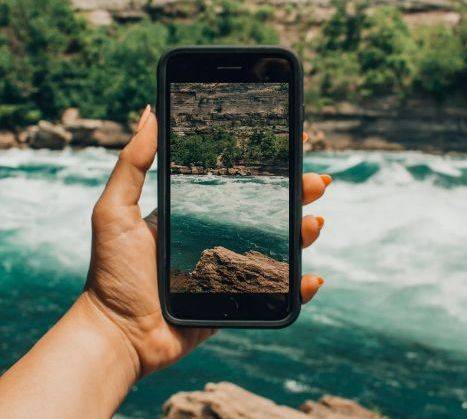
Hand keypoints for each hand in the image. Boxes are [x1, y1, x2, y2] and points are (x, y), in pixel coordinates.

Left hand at [83, 106, 331, 377]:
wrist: (118, 333)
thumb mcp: (115, 211)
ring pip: (278, 248)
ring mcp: (229, 270)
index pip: (239, 182)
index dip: (267, 164)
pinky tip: (312, 276)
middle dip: (296, 194)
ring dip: (303, 234)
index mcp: (196, 214)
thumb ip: (132, 164)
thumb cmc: (112, 273)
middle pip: (266, 211)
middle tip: (316, 182)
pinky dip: (298, 287)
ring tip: (314, 222)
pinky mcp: (236, 302)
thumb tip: (149, 113)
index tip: (291, 141)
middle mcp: (217, 238)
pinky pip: (276, 294)